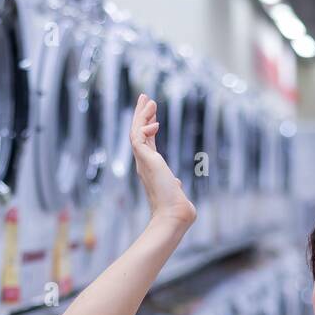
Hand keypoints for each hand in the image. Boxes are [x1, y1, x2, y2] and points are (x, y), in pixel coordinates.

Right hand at [131, 93, 195, 228]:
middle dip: (142, 115)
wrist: (174, 215)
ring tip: (149, 99)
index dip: (149, 128)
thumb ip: (174, 184)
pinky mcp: (144, 160)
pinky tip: (155, 121)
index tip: (154, 117)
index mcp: (151, 169)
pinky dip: (144, 126)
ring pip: (136, 132)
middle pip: (139, 134)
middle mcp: (144, 164)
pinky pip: (138, 137)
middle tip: (146, 99)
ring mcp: (143, 162)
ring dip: (142, 115)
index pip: (148, 144)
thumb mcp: (176, 191)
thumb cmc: (177, 208)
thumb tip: (177, 182)